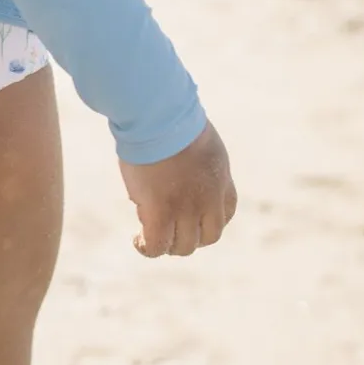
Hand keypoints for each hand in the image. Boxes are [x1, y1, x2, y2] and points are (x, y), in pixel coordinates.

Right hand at [118, 119, 236, 257]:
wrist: (158, 117)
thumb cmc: (170, 117)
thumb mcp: (194, 138)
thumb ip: (190, 160)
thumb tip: (170, 175)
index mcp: (221, 177)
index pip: (227, 213)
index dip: (209, 221)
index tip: (193, 217)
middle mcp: (209, 199)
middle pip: (208, 237)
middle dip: (190, 236)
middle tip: (169, 228)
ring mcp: (186, 209)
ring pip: (183, 246)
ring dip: (168, 244)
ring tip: (149, 236)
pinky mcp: (160, 213)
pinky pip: (156, 245)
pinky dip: (147, 247)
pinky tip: (137, 240)